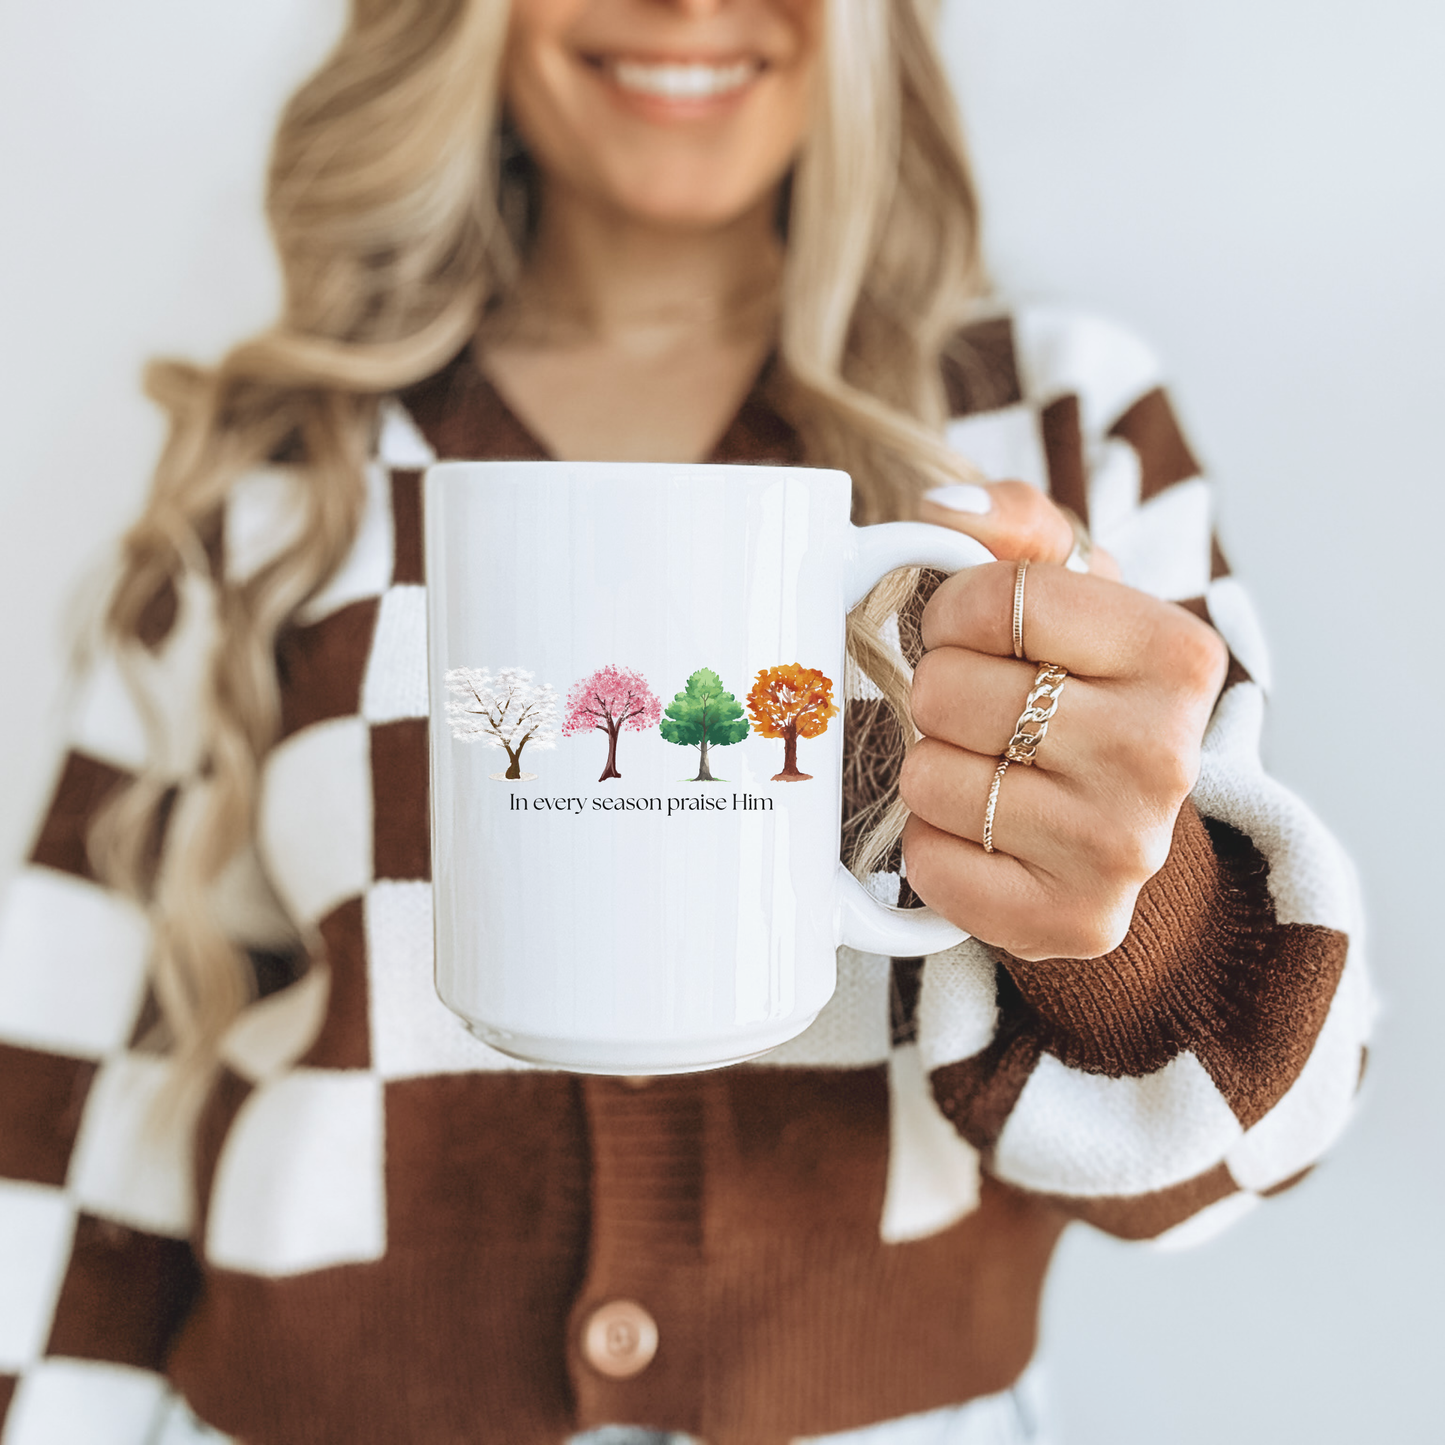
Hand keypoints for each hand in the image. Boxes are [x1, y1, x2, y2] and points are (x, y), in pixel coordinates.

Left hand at [901, 483, 1226, 960]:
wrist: (1111, 821)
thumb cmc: (1076, 689)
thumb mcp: (1068, 588)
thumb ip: (1015, 521)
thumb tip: (945, 510)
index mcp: (1178, 653)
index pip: (995, 598)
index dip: (953, 612)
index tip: (975, 634)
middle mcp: (1166, 755)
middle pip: (947, 689)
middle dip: (939, 694)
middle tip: (983, 713)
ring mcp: (1125, 849)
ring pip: (929, 776)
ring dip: (932, 768)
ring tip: (987, 770)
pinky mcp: (1076, 922)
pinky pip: (932, 864)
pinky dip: (931, 845)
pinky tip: (980, 833)